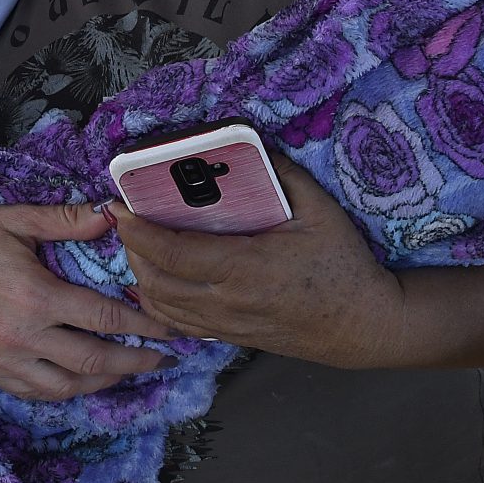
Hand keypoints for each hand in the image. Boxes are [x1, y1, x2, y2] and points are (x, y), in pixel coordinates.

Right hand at [0, 201, 175, 400]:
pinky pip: (32, 391)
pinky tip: (77, 379)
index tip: (169, 330)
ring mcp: (1, 358)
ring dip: (102, 383)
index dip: (143, 326)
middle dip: (135, 363)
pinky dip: (62, 390)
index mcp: (35, 296)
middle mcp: (21, 336)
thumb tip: (111, 216)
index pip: (104, 319)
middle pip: (93, 362)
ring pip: (65, 388)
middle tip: (163, 360)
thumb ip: (67, 221)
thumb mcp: (17, 219)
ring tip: (125, 371)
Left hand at [113, 158, 403, 365]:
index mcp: (246, 268)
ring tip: (139, 246)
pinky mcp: (231, 338)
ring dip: (142, 276)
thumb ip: (281, 174)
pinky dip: (159, 303)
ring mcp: (227, 325)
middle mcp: (228, 302)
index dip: (138, 231)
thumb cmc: (343, 265)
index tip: (120, 209)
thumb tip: (248, 144)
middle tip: (129, 221)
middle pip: (157, 281)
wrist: (363, 324)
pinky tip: (158, 281)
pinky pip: (180, 324)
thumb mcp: (319, 210)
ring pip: (162, 307)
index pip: (173, 252)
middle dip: (132, 250)